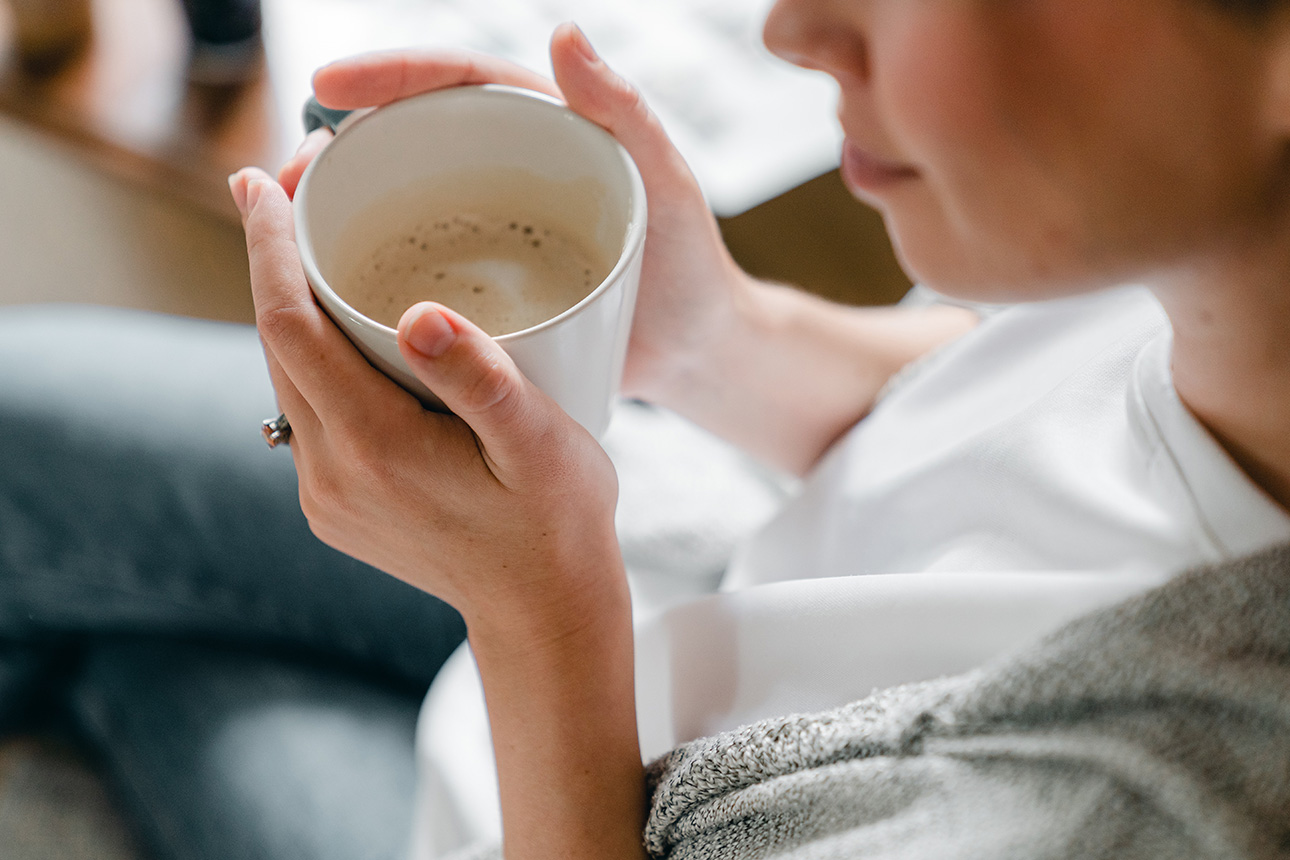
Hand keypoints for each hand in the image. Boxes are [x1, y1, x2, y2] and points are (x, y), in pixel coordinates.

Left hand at [229, 169, 621, 629]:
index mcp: (373, 448)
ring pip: (287, 378)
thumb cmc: (557, 523)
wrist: (545, 614)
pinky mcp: (336, 505)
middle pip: (276, 344)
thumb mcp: (541, 446)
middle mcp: (330, 472)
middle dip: (274, 259)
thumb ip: (482, 380)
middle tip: (297, 183)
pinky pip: (307, 412)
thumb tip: (420, 313)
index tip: (260, 177)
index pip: (289, 326)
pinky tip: (347, 330)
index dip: (267, 245)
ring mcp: (326, 495)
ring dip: (293, 308)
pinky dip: (315, 359)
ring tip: (319, 241)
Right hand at [278, 23, 750, 410]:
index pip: (456, 84)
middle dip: (336, 149)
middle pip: (405, 144)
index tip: (329, 84)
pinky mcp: (476, 291)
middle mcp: (502, 173)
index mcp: (539, 131)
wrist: (694, 353)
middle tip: (281, 177)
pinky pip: (412, 274)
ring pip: (396, 209)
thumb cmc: (690, 264)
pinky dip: (365, 279)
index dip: (389, 76)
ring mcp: (484, 231)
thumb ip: (624, 112)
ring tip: (281, 235)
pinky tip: (323, 299)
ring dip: (334, 216)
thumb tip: (564, 31)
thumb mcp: (666, 183)